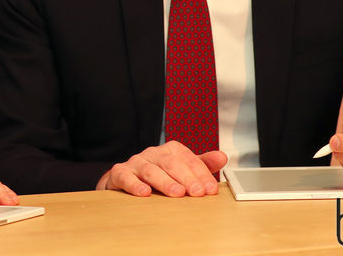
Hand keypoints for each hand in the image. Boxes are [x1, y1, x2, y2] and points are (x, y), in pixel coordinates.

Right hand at [96, 141, 227, 197]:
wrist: (126, 179)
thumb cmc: (159, 175)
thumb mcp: (182, 169)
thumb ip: (202, 164)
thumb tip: (222, 157)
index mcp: (170, 150)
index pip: (188, 158)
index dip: (200, 173)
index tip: (210, 189)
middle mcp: (153, 153)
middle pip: (170, 163)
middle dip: (186, 178)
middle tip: (197, 193)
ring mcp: (136, 162)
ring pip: (150, 170)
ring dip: (164, 182)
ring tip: (176, 193)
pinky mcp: (120, 173)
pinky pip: (125, 176)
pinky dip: (134, 184)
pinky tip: (144, 193)